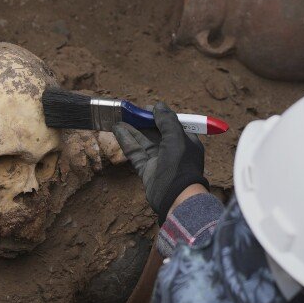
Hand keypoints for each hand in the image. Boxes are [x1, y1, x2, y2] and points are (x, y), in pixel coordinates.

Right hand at [112, 103, 208, 223]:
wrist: (176, 196)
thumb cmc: (180, 164)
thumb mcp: (176, 137)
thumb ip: (167, 120)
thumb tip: (158, 106)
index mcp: (185, 142)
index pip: (171, 125)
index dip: (159, 116)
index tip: (145, 109)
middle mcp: (173, 151)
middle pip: (155, 133)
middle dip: (142, 123)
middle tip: (128, 113)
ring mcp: (159, 162)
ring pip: (144, 143)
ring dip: (132, 131)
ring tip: (118, 120)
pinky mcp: (147, 171)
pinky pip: (136, 154)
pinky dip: (127, 142)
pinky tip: (118, 131)